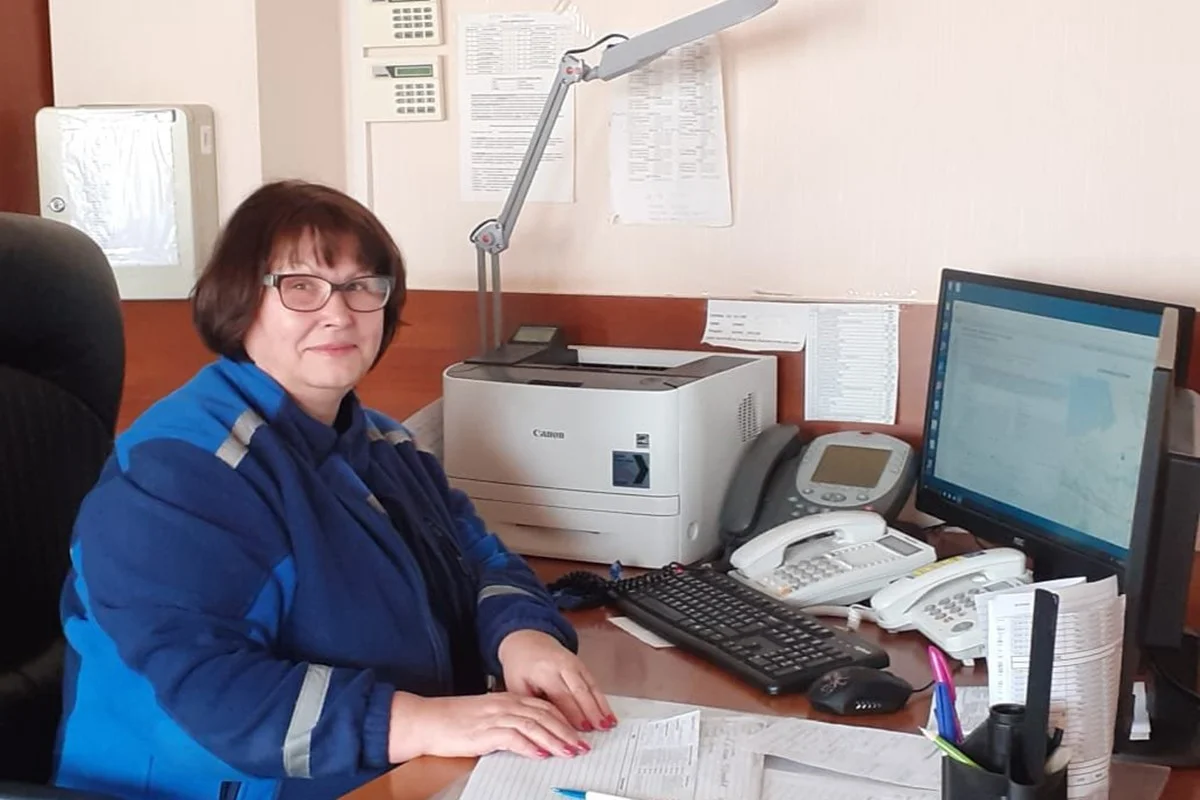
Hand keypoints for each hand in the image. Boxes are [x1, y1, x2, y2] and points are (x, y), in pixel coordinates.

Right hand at [386, 691, 590, 762]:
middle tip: (583, 745)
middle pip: (545, 715)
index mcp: (506, 698)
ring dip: (556, 739)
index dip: (564, 720)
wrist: (427, 719)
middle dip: (567, 731)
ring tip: (571, 752)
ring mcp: (496, 716)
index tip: (578, 733)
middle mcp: (505, 704)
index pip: (544, 706)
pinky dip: (531, 746)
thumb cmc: (453, 720)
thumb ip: (508, 721)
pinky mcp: (485, 731)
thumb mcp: (486, 715)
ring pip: (534, 725)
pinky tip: (543, 754)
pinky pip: (514, 737)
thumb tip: (529, 735)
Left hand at [498, 629, 615, 732]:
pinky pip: (594, 683)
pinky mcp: (582, 665)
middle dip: (591, 711)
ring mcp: (574, 663)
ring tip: (609, 724)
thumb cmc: (520, 668)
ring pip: (590, 686)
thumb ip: (531, 706)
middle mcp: (562, 665)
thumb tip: (545, 728)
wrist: (527, 642)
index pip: (561, 696)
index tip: (580, 731)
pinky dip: (602, 699)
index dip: (572, 714)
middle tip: (600, 729)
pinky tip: (608, 714)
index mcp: (544, 671)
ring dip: (601, 706)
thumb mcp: (516, 686)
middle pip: (580, 691)